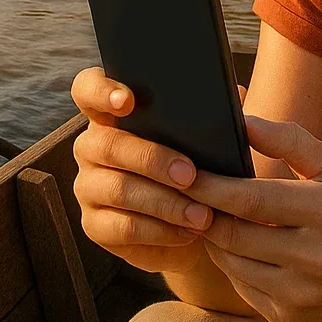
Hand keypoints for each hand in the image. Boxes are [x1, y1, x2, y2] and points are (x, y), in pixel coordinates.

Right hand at [70, 67, 213, 274]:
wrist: (195, 229)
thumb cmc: (197, 170)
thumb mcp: (205, 142)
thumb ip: (210, 115)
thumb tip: (233, 92)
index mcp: (111, 115)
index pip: (87, 89)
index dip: (101, 91)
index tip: (127, 101)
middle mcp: (91, 148)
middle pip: (106, 144)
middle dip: (152, 159)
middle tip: (190, 174)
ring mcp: (88, 187)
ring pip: (119, 190)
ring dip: (166, 202)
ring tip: (202, 214)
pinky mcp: (95, 225)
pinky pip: (124, 227)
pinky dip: (160, 231)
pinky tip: (187, 232)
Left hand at [186, 115, 321, 321]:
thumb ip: (288, 140)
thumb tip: (243, 119)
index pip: (250, 199)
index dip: (210, 187)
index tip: (184, 174)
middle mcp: (315, 256)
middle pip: (233, 234)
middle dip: (201, 214)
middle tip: (182, 197)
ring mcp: (300, 292)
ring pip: (231, 263)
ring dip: (212, 239)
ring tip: (207, 218)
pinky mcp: (288, 318)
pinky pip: (240, 287)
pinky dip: (230, 265)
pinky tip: (232, 249)